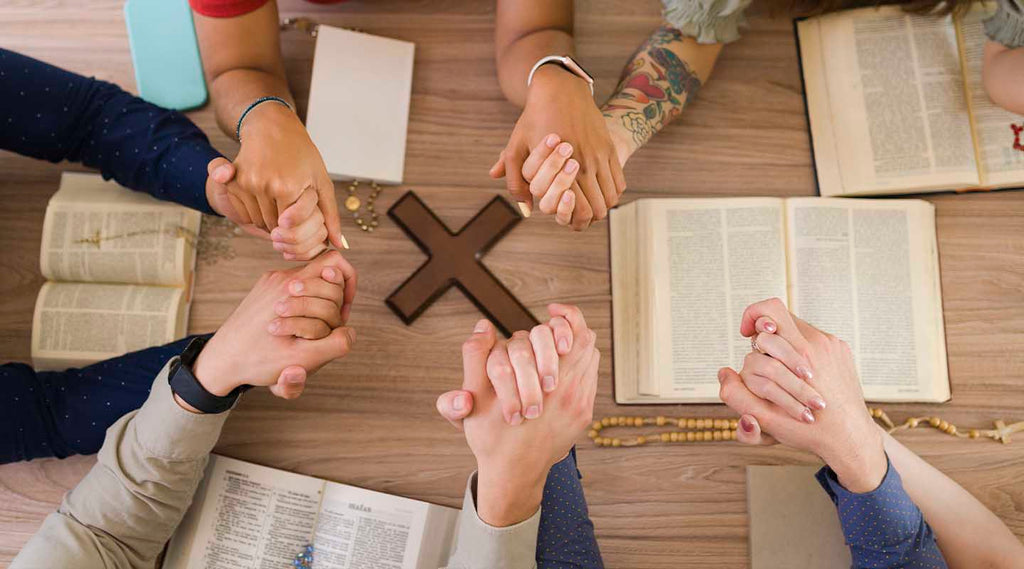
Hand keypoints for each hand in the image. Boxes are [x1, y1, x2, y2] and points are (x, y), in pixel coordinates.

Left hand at [191, 250, 356, 399]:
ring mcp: (270, 282)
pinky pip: (293, 290)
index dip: (347, 286)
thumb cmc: (259, 360)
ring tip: (309, 331)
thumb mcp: (302, 359)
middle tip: (329, 326)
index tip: (341, 315)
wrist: (220, 360)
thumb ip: (334, 344)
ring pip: (308, 283)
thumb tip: (350, 332)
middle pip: (324, 274)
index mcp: (292, 288)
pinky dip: (300, 308)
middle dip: (333, 301)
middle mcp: (281, 279)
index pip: (334, 264)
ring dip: (316, 307)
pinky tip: (293, 330)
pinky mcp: (263, 290)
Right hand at [206, 159, 337, 260]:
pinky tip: (265, 197)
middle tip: (290, 209)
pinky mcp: (233, 181)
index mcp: (288, 187)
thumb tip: (339, 244)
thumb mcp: (321, 181)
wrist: (271, 127)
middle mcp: (264, 185)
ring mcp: (247, 183)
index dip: (297, 227)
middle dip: (283, 226)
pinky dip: (254, 211)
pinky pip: (243, 211)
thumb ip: (330, 214)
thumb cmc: (301, 154)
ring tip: (279, 201)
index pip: (291, 228)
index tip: (301, 218)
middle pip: (273, 227)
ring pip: (257, 221)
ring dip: (268, 219)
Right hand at [446, 305, 598, 526]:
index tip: (550, 312)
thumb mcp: (474, 396)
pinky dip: (578, 367)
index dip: (566, 317)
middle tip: (548, 330)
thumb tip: (483, 326)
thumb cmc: (492, 437)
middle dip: (568, 330)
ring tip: (553, 349)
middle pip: (586, 343)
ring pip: (590, 359)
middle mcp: (571, 392)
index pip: (574, 334)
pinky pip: (590, 378)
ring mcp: (581, 404)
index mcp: (547, 383)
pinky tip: (557, 372)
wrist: (513, 474)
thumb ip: (476, 357)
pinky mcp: (584, 415)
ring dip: (573, 349)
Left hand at [491, 65, 624, 227]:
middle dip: (589, 219)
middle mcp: (586, 165)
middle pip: (599, 209)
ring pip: (611, 198)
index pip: (581, 210)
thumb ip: (514, 180)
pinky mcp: (609, 148)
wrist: (560, 89)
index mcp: (563, 169)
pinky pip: (619, 182)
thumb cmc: (534, 120)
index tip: (571, 223)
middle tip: (580, 218)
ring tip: (590, 206)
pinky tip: (599, 191)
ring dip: (602, 206)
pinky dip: (612, 193)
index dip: (577, 223)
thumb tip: (524, 208)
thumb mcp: (516, 148)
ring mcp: (601, 156)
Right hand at [718, 298, 886, 492]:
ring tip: (786, 374)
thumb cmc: (808, 431)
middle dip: (766, 339)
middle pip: (780, 318)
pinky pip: (813, 339)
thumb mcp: (765, 419)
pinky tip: (804, 378)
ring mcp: (833, 345)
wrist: (851, 438)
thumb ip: (736, 395)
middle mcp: (818, 343)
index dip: (752, 317)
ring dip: (784, 347)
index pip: (770, 311)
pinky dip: (801, 353)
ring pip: (796, 329)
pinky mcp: (841, 350)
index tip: (746, 335)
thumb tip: (724, 372)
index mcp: (799, 354)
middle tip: (764, 359)